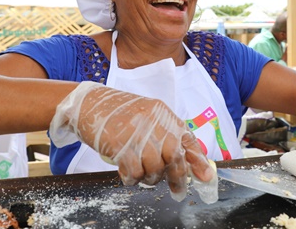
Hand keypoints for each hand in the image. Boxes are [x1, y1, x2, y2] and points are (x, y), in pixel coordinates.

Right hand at [49, 82, 215, 201]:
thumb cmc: (118, 114)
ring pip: (155, 168)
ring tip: (141, 174)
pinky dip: (133, 178)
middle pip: (174, 156)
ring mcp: (137, 134)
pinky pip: (135, 172)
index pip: (187, 139)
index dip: (198, 160)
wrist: (89, 104)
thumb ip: (165, 135)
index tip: (206, 177)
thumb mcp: (146, 117)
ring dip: (150, 178)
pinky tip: (127, 173)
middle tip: (178, 192)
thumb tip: (185, 161)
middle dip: (178, 178)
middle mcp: (153, 122)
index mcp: (163, 114)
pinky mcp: (120, 146)